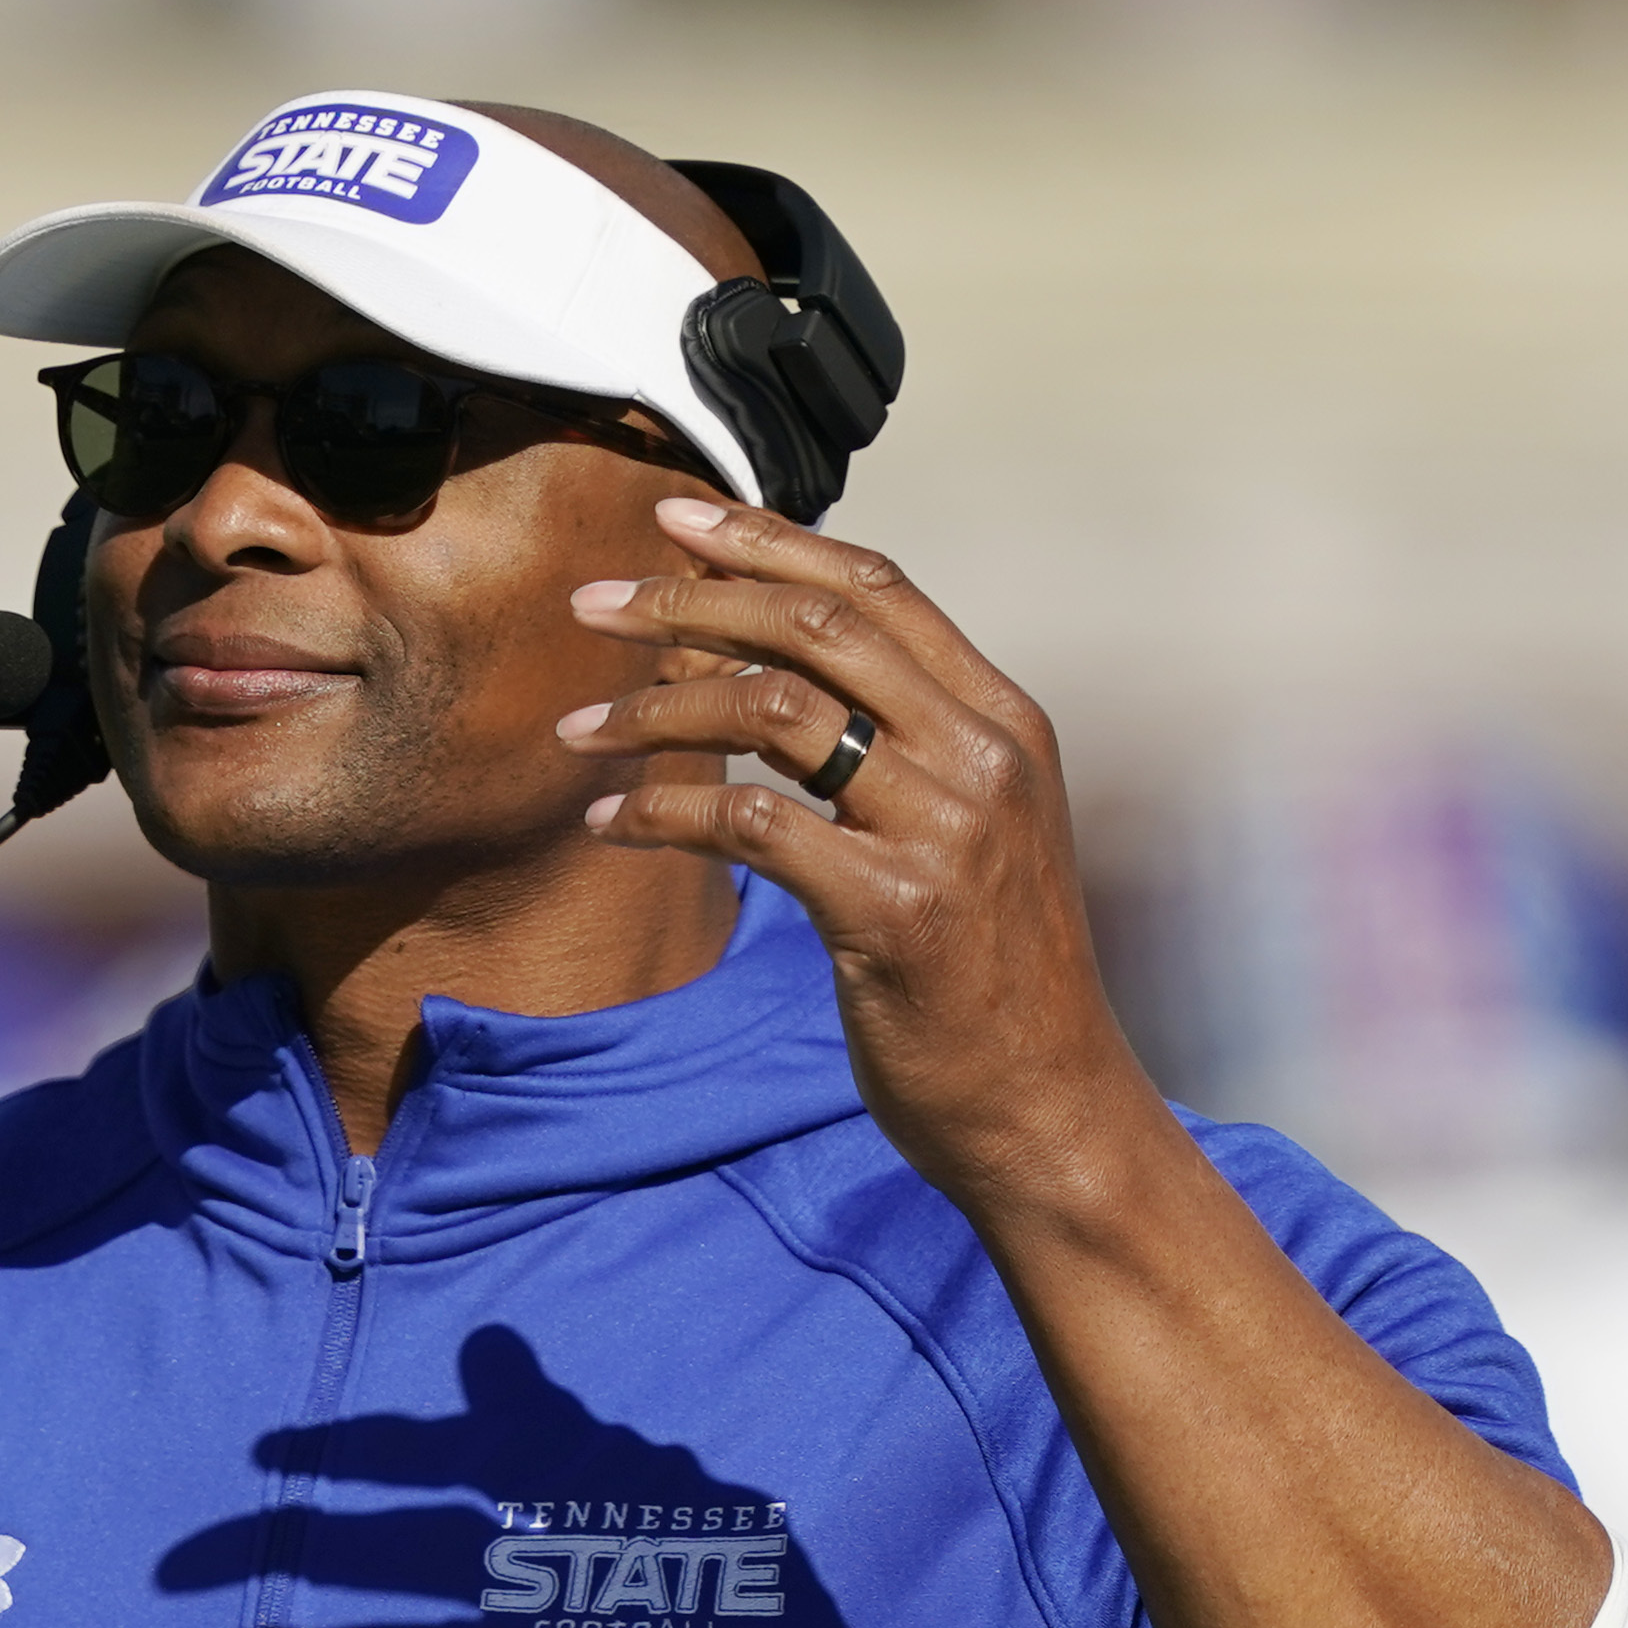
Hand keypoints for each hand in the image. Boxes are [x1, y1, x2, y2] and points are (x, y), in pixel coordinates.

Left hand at [559, 495, 1157, 1208]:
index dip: (769, 540)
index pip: (878, 588)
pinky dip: (662, 814)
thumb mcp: (968, 836)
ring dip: (655, 710)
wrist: (1050, 1108)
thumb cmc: (991, 980)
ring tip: (577, 729)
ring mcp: (943, 831)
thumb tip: (772, 671)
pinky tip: (608, 826)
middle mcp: (983, 757)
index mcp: (1004, 722)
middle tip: (592, 604)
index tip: (676, 518)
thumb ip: (901, 750)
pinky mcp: (892, 911)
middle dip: (691, 600)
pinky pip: (749, 826)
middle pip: (816, 627)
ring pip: (772, 712)